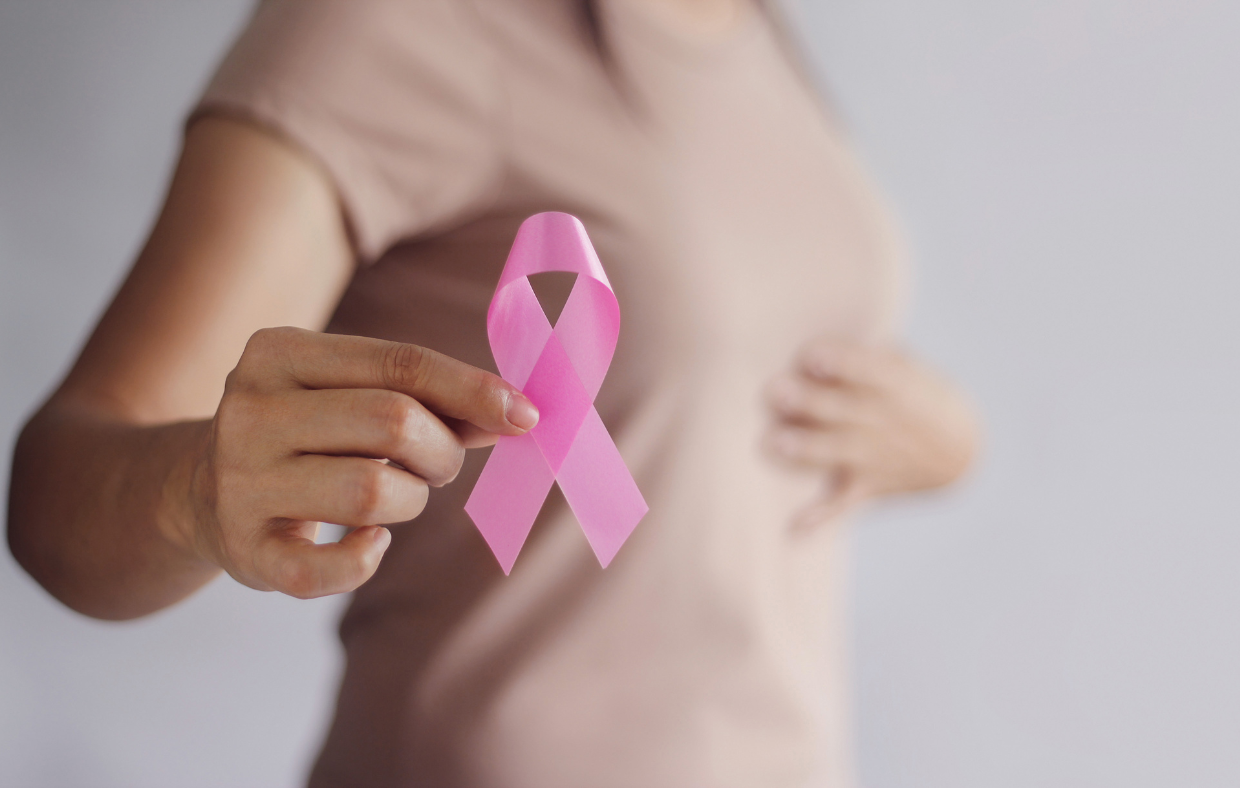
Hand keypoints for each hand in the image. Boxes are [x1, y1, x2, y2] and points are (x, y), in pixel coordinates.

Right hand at [179, 327, 538, 598]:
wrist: (195, 491)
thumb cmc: (303, 432)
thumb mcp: (346, 393)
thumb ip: (424, 397)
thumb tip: (513, 412)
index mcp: (279, 352)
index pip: (399, 364)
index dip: (472, 389)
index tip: (525, 413)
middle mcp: (250, 410)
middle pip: (392, 422)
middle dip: (442, 450)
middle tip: (440, 464)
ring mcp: (240, 483)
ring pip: (372, 492)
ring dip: (411, 500)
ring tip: (397, 496)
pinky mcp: (243, 550)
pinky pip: (330, 568)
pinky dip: (368, 558)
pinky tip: (372, 541)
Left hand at [764, 337, 979, 525]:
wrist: (958, 451)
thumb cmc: (917, 395)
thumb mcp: (908, 368)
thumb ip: (870, 358)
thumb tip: (823, 351)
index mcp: (897, 385)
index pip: (869, 370)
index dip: (841, 363)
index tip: (812, 357)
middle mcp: (885, 421)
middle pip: (843, 410)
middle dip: (809, 402)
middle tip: (775, 390)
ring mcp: (876, 456)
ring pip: (837, 451)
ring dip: (806, 448)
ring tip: (775, 441)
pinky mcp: (867, 485)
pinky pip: (843, 502)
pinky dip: (820, 516)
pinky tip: (794, 528)